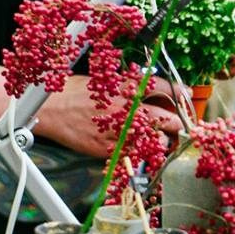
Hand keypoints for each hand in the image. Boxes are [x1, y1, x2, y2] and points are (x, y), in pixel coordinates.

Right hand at [32, 74, 182, 158]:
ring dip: (161, 141)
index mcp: (124, 87)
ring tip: (163, 140)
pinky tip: (141, 150)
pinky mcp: (106, 148)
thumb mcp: (103, 79)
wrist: (49, 109)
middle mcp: (125, 109)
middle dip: (177, 122)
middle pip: (164, 118)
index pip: (162, 88)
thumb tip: (148, 88)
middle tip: (182, 124)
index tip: (185, 94)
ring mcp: (117, 131)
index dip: (177, 92)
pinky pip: (131, 154)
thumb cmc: (74, 91)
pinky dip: (139, 154)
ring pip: (151, 141)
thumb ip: (126, 85)